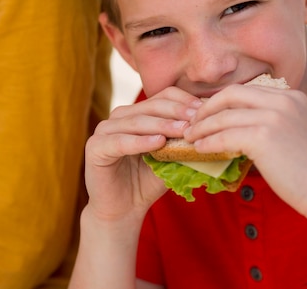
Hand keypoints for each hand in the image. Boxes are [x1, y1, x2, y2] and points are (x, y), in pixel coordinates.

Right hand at [83, 86, 201, 222]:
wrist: (124, 210)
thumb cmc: (149, 182)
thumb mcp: (172, 157)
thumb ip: (184, 141)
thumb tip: (212, 128)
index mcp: (138, 113)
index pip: (163, 96)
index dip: (184, 101)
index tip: (203, 111)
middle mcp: (120, 116)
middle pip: (152, 106)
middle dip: (176, 112)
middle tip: (196, 120)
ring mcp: (104, 130)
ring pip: (137, 121)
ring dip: (162, 125)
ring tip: (182, 130)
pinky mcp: (94, 147)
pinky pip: (120, 141)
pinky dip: (140, 141)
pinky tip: (158, 143)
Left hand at [183, 82, 306, 220]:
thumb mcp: (296, 133)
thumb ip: (273, 123)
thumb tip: (238, 130)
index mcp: (291, 96)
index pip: (245, 91)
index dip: (221, 101)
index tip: (206, 114)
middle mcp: (282, 100)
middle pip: (231, 94)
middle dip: (206, 108)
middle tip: (192, 123)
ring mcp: (273, 116)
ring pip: (224, 116)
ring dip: (201, 127)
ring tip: (189, 137)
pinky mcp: (264, 137)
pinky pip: (225, 135)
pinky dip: (208, 141)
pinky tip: (199, 149)